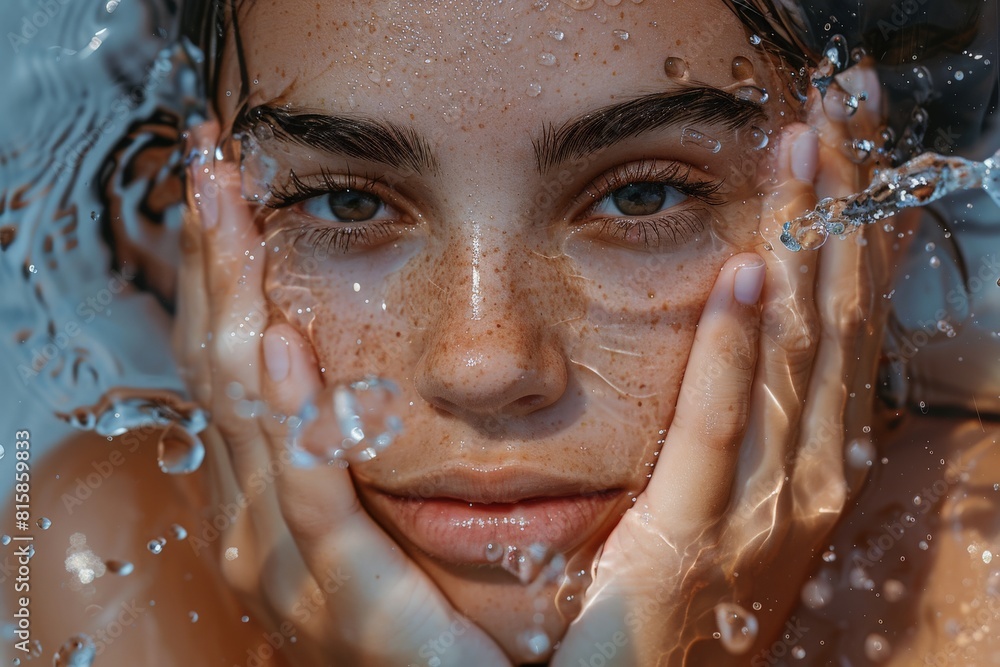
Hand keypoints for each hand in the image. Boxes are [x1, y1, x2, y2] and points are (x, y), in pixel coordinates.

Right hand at [174, 121, 510, 666]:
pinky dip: (292, 420)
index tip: (227, 186)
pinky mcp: (343, 596)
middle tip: (211, 164)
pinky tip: (283, 343)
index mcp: (277, 497)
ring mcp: (292, 563)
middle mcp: (264, 525)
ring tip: (229, 207)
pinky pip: (311, 496)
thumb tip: (360, 355)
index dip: (223, 275)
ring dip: (237, 304)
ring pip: (250, 412)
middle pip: (225, 370)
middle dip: (216, 264)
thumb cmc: (467, 613)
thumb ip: (368, 440)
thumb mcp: (399, 509)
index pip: (237, 365)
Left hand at [552, 80, 894, 665]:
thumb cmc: (695, 584)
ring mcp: (765, 505)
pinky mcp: (697, 532)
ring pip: (795, 353)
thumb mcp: (741, 486)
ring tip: (806, 156)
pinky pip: (721, 425)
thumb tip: (751, 316)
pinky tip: (743, 275)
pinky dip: (736, 348)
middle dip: (837, 212)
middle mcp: (810, 472)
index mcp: (816, 456)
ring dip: (803, 247)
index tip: (841, 149)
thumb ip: (750, 410)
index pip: (838, 321)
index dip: (845, 230)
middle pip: (830, 317)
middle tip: (838, 116)